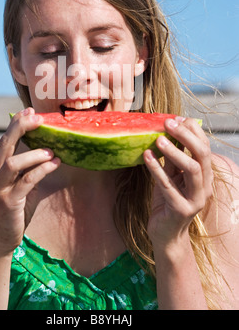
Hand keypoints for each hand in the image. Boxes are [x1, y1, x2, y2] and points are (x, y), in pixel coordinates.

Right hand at [0, 108, 60, 255]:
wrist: (3, 241)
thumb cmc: (15, 211)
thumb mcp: (22, 187)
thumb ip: (29, 171)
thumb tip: (48, 151)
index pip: (4, 141)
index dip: (16, 124)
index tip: (30, 110)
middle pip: (5, 145)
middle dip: (21, 128)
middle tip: (38, 117)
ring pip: (13, 163)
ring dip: (34, 154)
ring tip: (52, 151)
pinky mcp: (9, 203)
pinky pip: (27, 182)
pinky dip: (42, 170)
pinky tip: (55, 163)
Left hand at [143, 117, 212, 247]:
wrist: (165, 234)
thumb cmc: (167, 202)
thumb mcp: (170, 176)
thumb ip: (172, 158)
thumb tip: (166, 132)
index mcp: (205, 176)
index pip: (204, 147)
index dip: (193, 131)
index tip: (177, 118)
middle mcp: (205, 186)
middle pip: (202, 155)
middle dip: (186, 136)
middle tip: (168, 123)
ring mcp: (195, 199)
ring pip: (191, 169)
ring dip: (174, 151)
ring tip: (158, 139)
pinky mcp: (181, 210)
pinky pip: (168, 185)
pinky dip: (156, 169)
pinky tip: (146, 156)